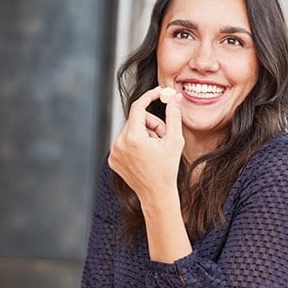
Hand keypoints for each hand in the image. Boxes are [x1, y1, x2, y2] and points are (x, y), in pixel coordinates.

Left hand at [108, 86, 183, 201]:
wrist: (156, 194)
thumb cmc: (167, 170)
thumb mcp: (174, 141)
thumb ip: (174, 116)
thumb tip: (175, 98)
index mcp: (133, 138)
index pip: (138, 107)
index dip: (150, 97)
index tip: (159, 93)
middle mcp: (119, 144)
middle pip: (136, 119)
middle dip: (151, 124)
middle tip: (163, 137)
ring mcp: (114, 152)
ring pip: (130, 130)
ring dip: (144, 134)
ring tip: (154, 149)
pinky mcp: (112, 159)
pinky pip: (124, 141)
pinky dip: (135, 143)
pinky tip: (144, 156)